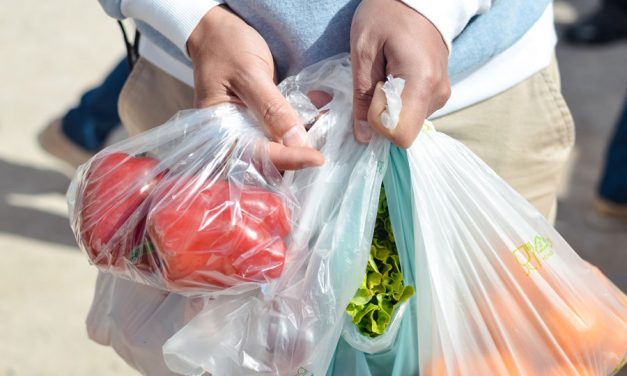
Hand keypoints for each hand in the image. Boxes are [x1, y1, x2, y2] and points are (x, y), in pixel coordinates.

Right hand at [187, 5, 323, 169]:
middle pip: (269, 160)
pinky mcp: (261, 120)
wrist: (217, 31)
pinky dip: (303, 124)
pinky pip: (283, 129)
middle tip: (326, 150)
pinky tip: (321, 111)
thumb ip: (271, 109)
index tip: (316, 158)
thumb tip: (296, 142)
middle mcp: (233, 137)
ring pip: (279, 147)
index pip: (257, 155)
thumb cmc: (226, 47)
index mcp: (220, 133)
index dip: (288, 158)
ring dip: (304, 140)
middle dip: (298, 156)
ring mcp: (248, 129)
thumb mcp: (249, 74)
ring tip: (327, 128)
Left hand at [350, 0, 450, 147]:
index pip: (400, 134)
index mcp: (421, 83)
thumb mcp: (363, 51)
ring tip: (386, 71)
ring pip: (406, 122)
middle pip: (402, 130)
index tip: (373, 91)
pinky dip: (397, 102)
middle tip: (377, 78)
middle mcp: (438, 95)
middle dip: (381, 113)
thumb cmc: (386, 16)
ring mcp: (441, 96)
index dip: (378, 122)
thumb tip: (363, 136)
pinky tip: (395, 75)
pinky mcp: (438, 94)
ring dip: (388, 106)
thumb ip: (362, 96)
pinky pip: (412, 113)